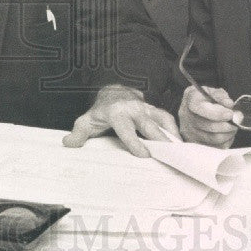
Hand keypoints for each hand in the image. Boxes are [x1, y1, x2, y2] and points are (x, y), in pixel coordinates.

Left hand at [62, 84, 179, 157]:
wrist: (113, 93)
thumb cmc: (100, 111)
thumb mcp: (86, 121)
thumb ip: (78, 133)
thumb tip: (68, 144)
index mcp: (116, 113)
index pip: (126, 129)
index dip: (135, 142)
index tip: (145, 155)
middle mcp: (133, 109)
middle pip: (149, 125)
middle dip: (160, 140)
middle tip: (171, 157)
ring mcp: (146, 108)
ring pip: (162, 119)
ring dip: (172, 135)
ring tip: (182, 153)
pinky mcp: (155, 110)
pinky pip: (168, 119)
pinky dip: (175, 131)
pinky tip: (180, 146)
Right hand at [178, 85, 237, 147]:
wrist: (197, 109)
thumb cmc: (206, 99)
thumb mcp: (213, 91)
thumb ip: (221, 96)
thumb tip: (229, 105)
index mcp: (190, 100)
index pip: (201, 109)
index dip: (217, 113)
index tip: (230, 114)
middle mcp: (186, 116)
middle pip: (208, 126)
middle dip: (227, 124)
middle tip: (236, 120)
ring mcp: (189, 132)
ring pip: (213, 138)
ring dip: (228, 133)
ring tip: (232, 126)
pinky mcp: (195, 143)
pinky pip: (215, 147)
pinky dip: (225, 141)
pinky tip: (226, 133)